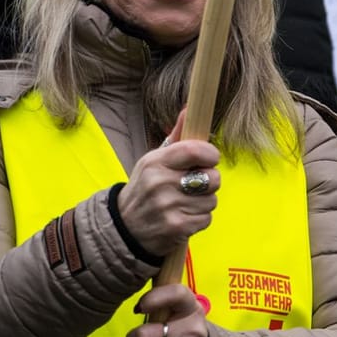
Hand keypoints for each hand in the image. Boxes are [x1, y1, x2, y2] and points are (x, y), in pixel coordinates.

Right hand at [118, 114, 221, 256]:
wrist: (124, 226)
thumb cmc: (146, 188)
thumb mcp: (154, 161)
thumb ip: (176, 138)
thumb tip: (190, 109)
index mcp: (156, 161)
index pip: (195, 150)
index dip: (211, 155)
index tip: (209, 160)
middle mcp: (160, 183)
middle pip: (213, 178)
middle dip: (209, 182)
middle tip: (195, 185)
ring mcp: (168, 206)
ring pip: (212, 200)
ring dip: (204, 203)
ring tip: (185, 203)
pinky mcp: (176, 227)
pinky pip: (207, 219)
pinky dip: (199, 219)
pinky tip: (183, 217)